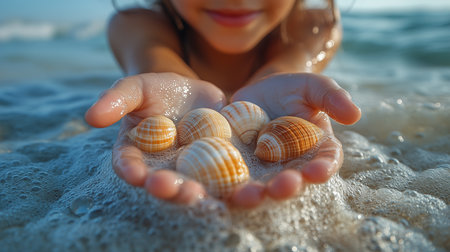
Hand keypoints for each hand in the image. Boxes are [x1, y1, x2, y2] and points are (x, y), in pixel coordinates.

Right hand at [85, 72, 226, 204]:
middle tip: (181, 192)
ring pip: (195, 186)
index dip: (132, 171)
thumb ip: (116, 99)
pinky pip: (225, 178)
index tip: (137, 175)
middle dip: (171, 190)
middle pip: (164, 183)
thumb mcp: (137, 87)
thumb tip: (90, 117)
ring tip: (210, 195)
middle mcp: (163, 169)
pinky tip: (241, 185)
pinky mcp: (218, 168)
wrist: (195, 93)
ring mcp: (192, 171)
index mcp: (138, 154)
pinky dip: (232, 184)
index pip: (130, 165)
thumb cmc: (159, 89)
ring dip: (203, 194)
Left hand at [228, 73, 360, 207]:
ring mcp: (263, 171)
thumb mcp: (310, 86)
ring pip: (260, 188)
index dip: (322, 169)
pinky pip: (231, 182)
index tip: (317, 172)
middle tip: (282, 186)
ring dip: (256, 195)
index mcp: (315, 150)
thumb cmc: (289, 90)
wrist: (254, 93)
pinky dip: (225, 188)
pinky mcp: (237, 169)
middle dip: (287, 187)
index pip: (325, 162)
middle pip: (292, 182)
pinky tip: (218, 189)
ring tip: (250, 195)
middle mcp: (291, 166)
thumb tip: (355, 114)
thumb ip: (330, 96)